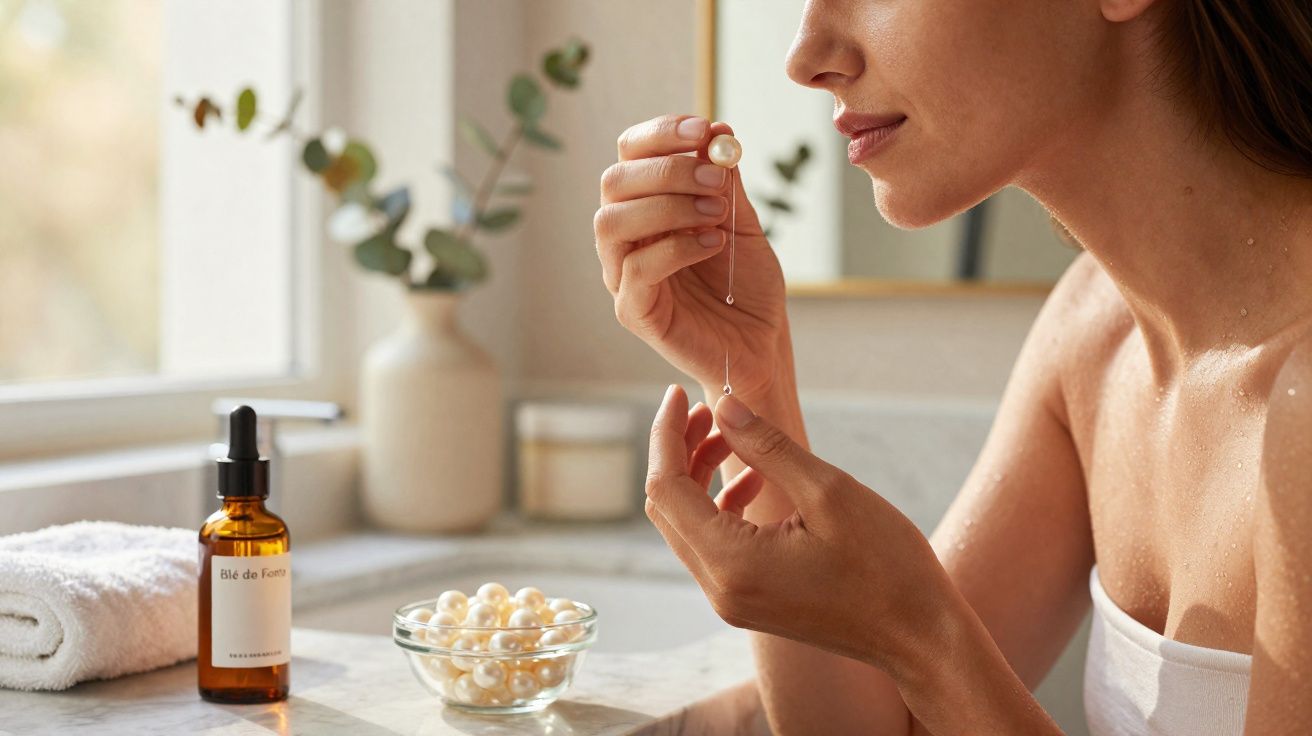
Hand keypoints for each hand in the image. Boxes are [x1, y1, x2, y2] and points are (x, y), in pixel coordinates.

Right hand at [595, 114, 786, 397]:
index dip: (661, 134)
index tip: (704, 129)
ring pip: (612, 222)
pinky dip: (676, 247)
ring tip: (715, 211)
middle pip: (614, 182)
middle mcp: (625, 237)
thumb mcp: (742, 222)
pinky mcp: (634, 310)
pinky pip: (636, 269)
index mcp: (645, 206)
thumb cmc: (745, 285)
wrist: (761, 344)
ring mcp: (622, 275)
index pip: (630, 154)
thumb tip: (717, 129)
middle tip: (715, 177)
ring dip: (666, 205)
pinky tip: (713, 243)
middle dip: (667, 169)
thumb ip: (725, 181)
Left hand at [644, 384, 949, 670]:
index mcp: (732, 563)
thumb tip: (724, 405)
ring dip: (698, 475)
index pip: (666, 489)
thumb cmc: (886, 566)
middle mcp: (719, 589)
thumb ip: (766, 446)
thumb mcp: (828, 491)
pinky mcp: (748, 602)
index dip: (666, 434)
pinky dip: (720, 505)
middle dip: (678, 451)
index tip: (679, 393)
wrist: (921, 637)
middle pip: (667, 508)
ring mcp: (731, 601)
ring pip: (687, 525)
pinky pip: (713, 545)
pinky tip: (756, 480)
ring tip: (731, 435)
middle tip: (707, 408)